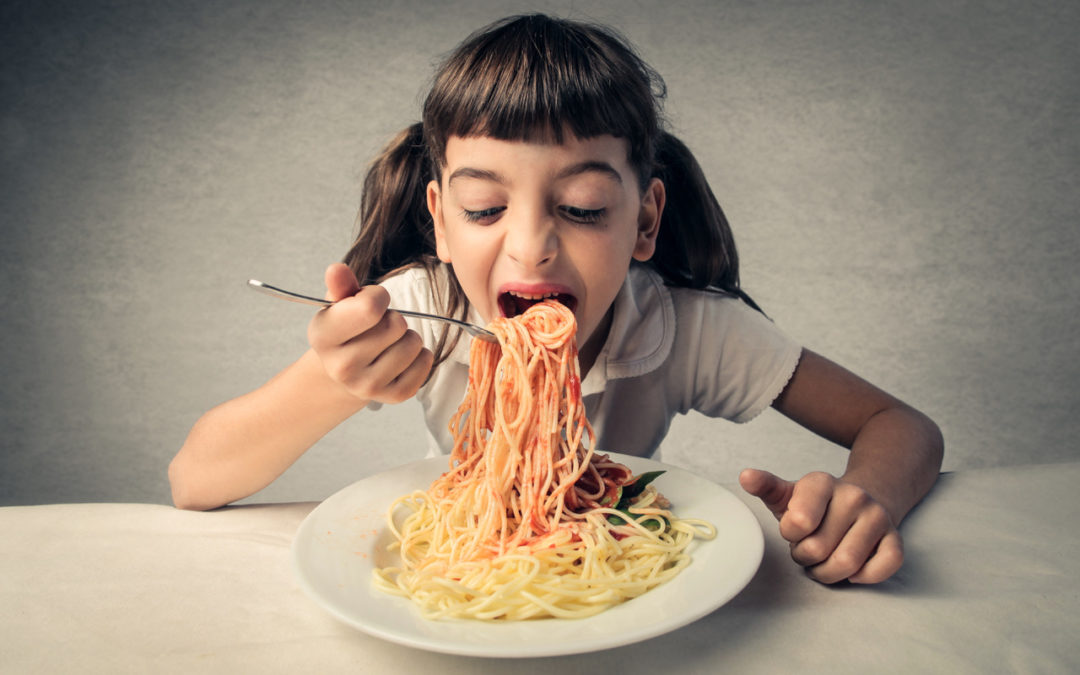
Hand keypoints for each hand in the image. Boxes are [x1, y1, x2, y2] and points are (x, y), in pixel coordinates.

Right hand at [307, 263, 432, 403]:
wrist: (346, 371)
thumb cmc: (347, 328)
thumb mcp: (339, 304)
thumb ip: (341, 285)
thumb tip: (337, 269)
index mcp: (322, 337)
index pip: (370, 307)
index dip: (378, 297)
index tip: (370, 303)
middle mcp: (341, 367)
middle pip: (396, 325)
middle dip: (393, 318)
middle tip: (378, 327)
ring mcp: (367, 386)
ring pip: (413, 343)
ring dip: (407, 336)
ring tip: (389, 342)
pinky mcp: (393, 397)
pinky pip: (425, 362)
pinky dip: (420, 355)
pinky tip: (401, 357)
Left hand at [738, 468, 902, 583]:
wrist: (860, 499)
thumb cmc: (815, 504)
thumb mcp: (787, 494)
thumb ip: (766, 486)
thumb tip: (745, 476)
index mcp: (822, 482)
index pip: (797, 523)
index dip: (791, 535)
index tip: (795, 529)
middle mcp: (854, 495)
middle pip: (819, 550)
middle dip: (806, 558)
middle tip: (808, 548)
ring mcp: (877, 516)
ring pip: (847, 564)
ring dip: (829, 573)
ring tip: (825, 559)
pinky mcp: (896, 538)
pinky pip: (883, 568)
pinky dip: (864, 577)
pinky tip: (854, 567)